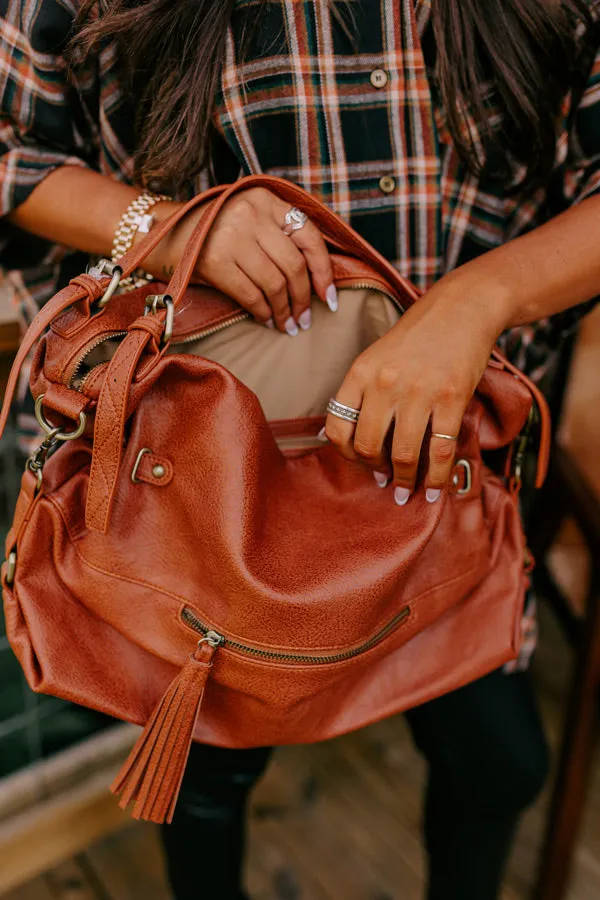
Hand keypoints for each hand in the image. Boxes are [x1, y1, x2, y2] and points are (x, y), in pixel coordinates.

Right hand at [152, 188, 337, 334]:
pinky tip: (267, 320)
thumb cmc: (214, 232)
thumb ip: (279, 236)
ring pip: (275, 284)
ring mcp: (232, 236)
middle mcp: (251, 213)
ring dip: (284, 311)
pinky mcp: (215, 261)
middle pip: (294, 266)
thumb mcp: (249, 219)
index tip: (329, 297)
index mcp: (265, 198)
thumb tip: (318, 280)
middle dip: (303, 299)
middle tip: (304, 320)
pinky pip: (251, 295)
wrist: (162, 234)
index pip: (309, 237)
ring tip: (287, 325)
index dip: (324, 271)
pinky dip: (263, 313)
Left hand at [323, 273, 509, 503]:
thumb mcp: (375, 357)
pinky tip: (434, 490)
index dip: (345, 453)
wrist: (461, 309)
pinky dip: (438, 477)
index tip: (358, 460)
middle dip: (375, 470)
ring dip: (405, 481)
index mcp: (360, 373)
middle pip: (368, 447)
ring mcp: (419, 392)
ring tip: (406, 491)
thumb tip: (336, 437)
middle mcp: (385, 384)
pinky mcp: (451, 399)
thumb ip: (359, 393)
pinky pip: (441, 451)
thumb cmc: (417, 336)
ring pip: (404, 455)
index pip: (337, 427)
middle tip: (384, 477)